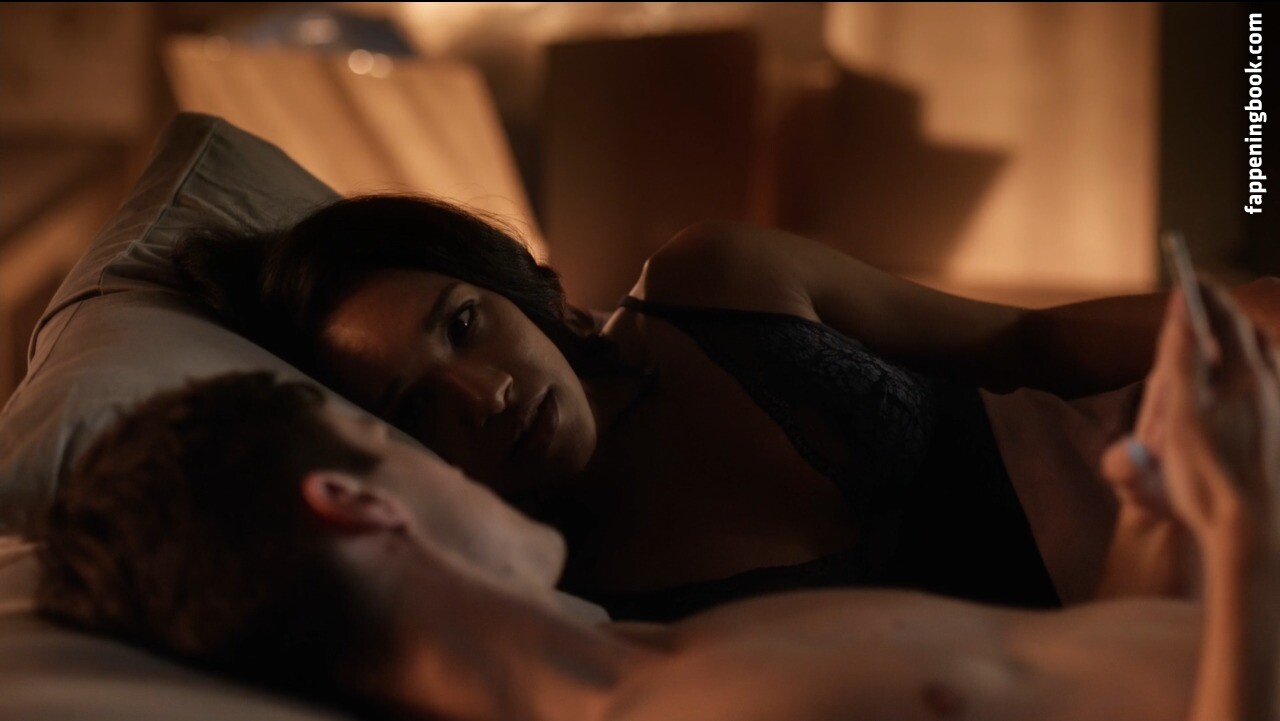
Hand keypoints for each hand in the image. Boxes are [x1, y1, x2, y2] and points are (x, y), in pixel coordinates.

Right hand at [1106, 281, 1279, 544]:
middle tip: (1206, 304)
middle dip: (1229, 315)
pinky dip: (1258, 375)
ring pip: (1271, 363)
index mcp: (1247, 377)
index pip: (1224, 318)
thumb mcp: (1184, 414)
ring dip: (1249, 344)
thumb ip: (1184, 359)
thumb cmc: (1211, 476)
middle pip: (1255, 337)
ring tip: (1230, 342)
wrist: (1256, 536)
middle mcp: (1274, 389)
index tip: (1187, 275)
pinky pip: (1273, 391)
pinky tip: (1249, 392)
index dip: (1203, 294)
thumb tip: (1183, 310)